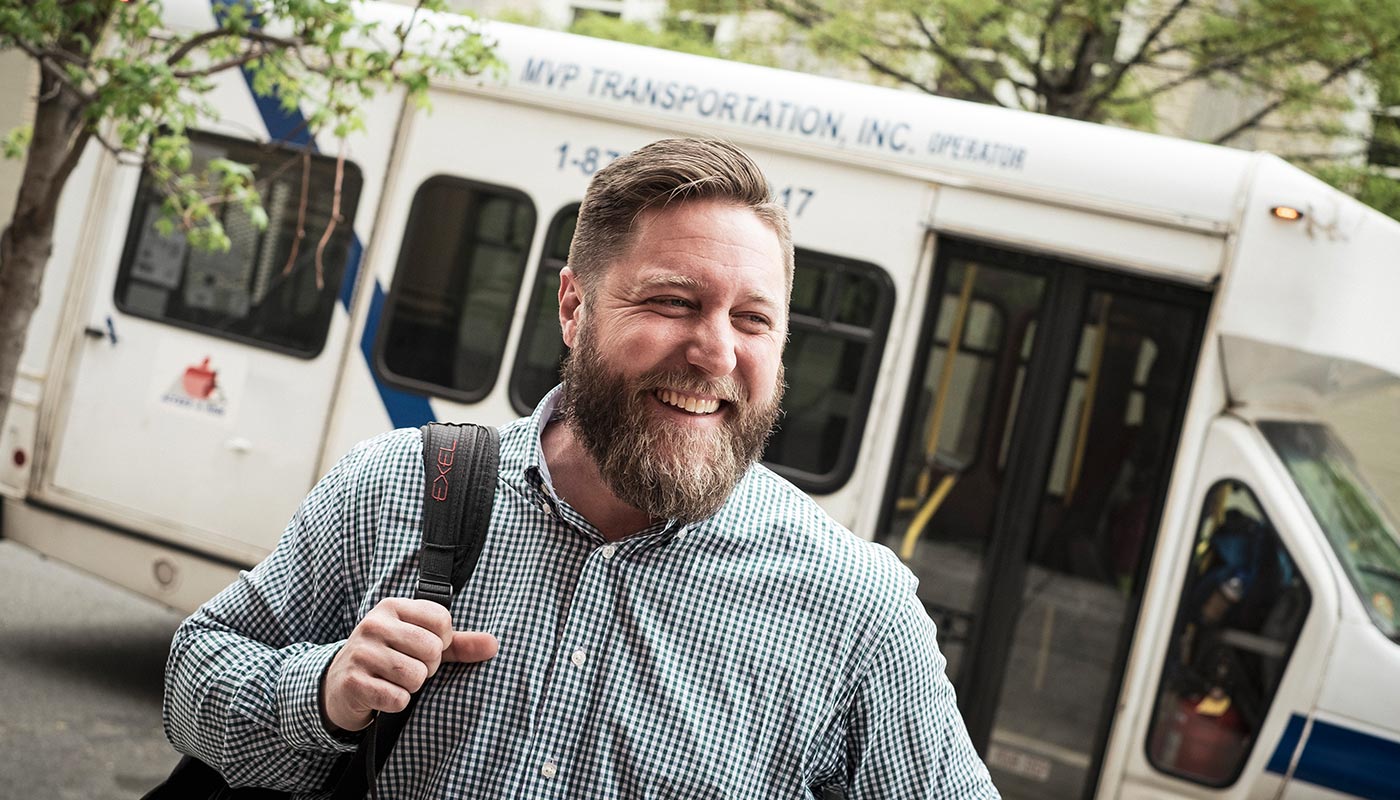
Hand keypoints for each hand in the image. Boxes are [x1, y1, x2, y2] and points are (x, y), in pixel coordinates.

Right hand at [322, 597, 497, 731]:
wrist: (339, 685)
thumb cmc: (389, 659)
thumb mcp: (421, 643)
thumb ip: (459, 644)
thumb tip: (495, 645)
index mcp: (393, 607)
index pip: (442, 620)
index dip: (443, 642)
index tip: (425, 648)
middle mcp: (374, 625)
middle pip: (431, 649)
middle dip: (429, 666)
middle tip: (410, 668)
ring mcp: (361, 653)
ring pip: (416, 675)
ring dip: (413, 686)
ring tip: (397, 680)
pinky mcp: (354, 682)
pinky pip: (398, 698)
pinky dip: (397, 702)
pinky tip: (384, 694)